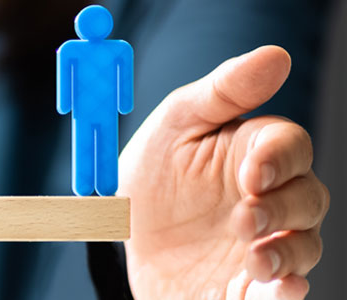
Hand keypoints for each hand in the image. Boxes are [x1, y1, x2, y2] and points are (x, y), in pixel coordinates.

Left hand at [122, 46, 328, 298]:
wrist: (120, 245)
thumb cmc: (153, 180)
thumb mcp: (173, 129)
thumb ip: (221, 94)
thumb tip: (274, 57)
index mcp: (254, 156)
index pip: (291, 147)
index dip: (280, 158)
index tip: (252, 171)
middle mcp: (272, 200)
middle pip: (308, 198)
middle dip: (282, 208)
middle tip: (244, 218)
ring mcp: (267, 245)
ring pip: (305, 247)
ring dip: (286, 252)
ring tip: (253, 258)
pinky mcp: (252, 287)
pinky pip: (285, 292)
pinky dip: (286, 291)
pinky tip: (278, 287)